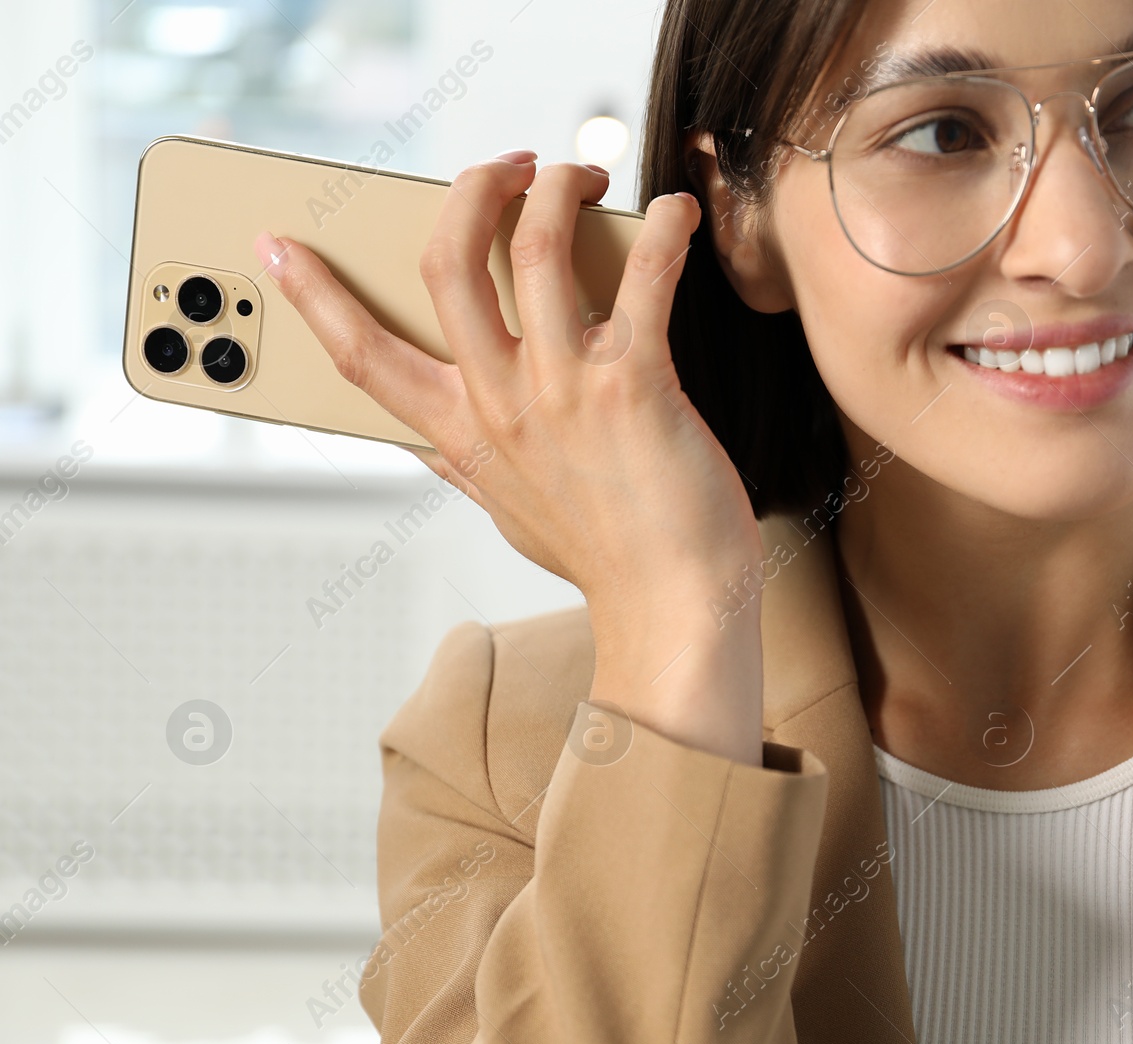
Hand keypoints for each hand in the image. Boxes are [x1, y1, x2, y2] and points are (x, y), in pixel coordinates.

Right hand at [256, 153, 768, 762]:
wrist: (672, 608)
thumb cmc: (604, 556)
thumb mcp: (507, 510)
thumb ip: (463, 463)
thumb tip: (423, 438)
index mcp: (459, 434)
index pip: (362, 354)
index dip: (313, 294)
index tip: (275, 242)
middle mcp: (500, 404)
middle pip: (444, 265)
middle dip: (468, 190)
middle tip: (505, 164)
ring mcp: (563, 391)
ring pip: (534, 248)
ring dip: (555, 189)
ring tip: (578, 174)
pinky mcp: (634, 384)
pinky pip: (644, 280)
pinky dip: (664, 233)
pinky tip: (676, 216)